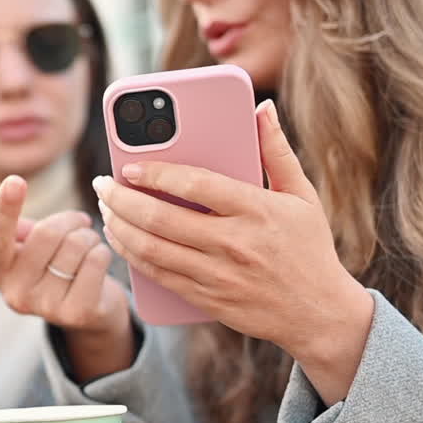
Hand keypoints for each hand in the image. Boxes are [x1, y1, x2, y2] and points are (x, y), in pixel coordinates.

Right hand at [0, 175, 133, 380]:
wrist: (90, 313)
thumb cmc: (56, 269)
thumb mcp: (31, 249)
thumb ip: (13, 231)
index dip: (5, 209)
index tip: (15, 181)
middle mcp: (16, 294)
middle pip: (47, 233)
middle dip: (70, 220)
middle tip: (80, 222)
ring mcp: (47, 307)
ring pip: (76, 244)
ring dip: (89, 236)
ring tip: (89, 244)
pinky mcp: (78, 313)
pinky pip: (96, 260)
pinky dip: (102, 251)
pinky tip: (99, 260)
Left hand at [93, 100, 373, 402]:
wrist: (319, 314)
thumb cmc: (309, 247)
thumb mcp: (303, 196)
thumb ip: (276, 151)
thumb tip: (261, 108)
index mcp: (257, 211)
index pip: (195, 186)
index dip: (156, 175)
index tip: (129, 166)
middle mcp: (235, 244)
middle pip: (162, 219)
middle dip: (122, 200)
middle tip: (103, 185)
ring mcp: (219, 276)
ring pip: (152, 250)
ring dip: (119, 228)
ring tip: (106, 209)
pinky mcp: (208, 300)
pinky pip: (159, 276)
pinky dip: (133, 256)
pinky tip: (121, 239)